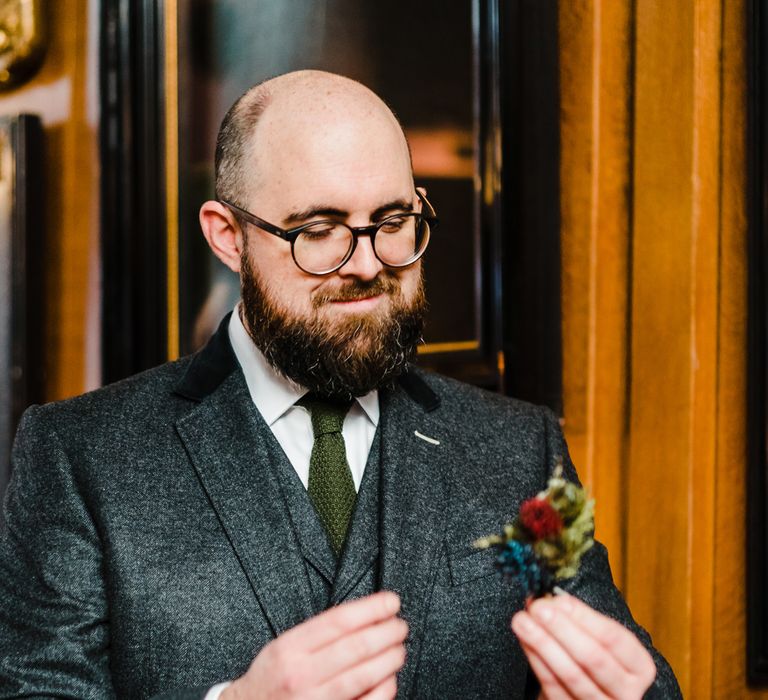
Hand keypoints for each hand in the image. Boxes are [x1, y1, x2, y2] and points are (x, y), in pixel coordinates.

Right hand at [222, 591, 406, 699]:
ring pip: (363, 675)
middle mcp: (301, 675)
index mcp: (289, 648)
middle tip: (401, 625)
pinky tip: (390, 678)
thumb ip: (317, 633)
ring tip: (400, 648)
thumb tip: (365, 616)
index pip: (339, 620)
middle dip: (387, 632)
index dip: (371, 608)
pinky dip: (383, 689)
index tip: (391, 601)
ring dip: (389, 658)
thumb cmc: (272, 678)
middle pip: (356, 647)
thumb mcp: (283, 646)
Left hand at [511, 592, 655, 698]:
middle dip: (562, 628)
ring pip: (571, 675)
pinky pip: (554, 688)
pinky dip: (538, 662)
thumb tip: (552, 599)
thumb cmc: (600, 660)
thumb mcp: (601, 642)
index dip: (584, 617)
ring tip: (522, 621)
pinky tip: (526, 643)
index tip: (558, 599)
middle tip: (538, 607)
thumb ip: (582, 621)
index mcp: (639, 668)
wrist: (598, 696)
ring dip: (543, 643)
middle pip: (593, 658)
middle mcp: (627, 692)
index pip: (614, 638)